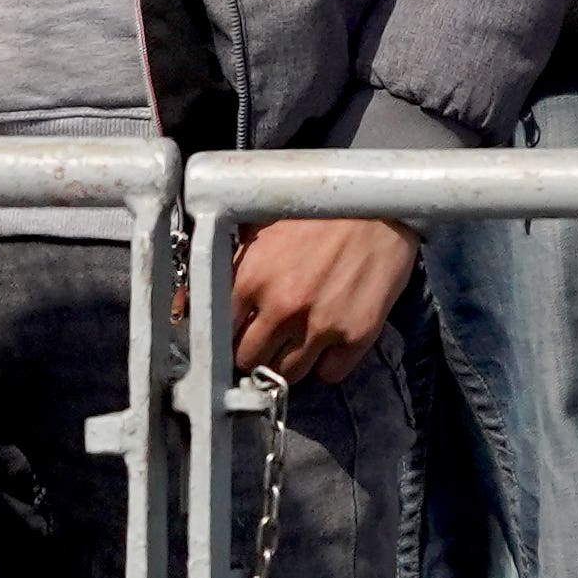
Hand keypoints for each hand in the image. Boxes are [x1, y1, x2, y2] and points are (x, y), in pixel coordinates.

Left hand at [231, 215, 418, 384]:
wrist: (385, 202)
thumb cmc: (324, 210)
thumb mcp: (264, 224)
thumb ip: (231, 262)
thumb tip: (192, 298)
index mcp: (252, 278)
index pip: (221, 334)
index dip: (232, 332)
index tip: (242, 331)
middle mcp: (282, 307)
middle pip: (251, 361)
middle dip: (259, 351)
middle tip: (272, 338)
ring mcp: (320, 324)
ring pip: (288, 374)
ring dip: (292, 361)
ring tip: (302, 339)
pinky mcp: (357, 334)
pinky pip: (330, 373)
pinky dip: (328, 363)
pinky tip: (331, 341)